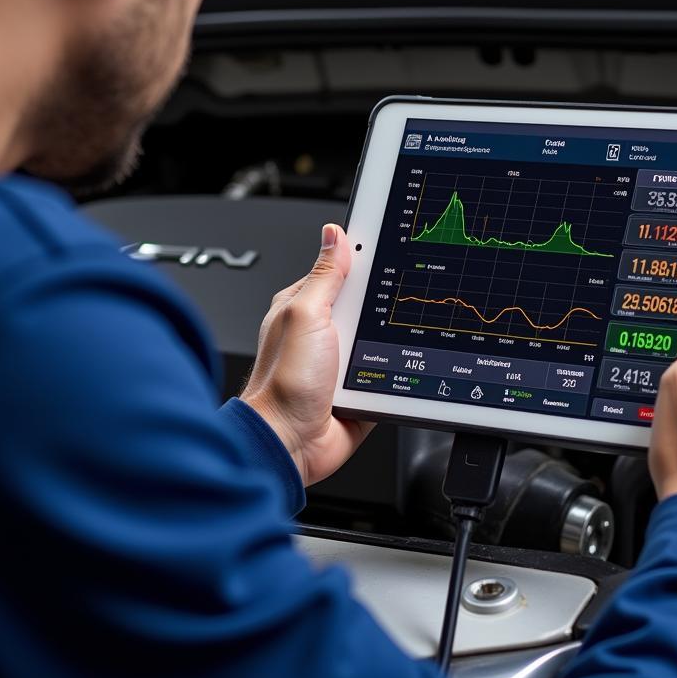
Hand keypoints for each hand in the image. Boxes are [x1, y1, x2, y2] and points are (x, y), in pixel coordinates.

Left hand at [241, 224, 373, 486]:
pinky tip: (387, 374)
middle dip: (380, 308)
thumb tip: (335, 234)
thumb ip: (325, 276)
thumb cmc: (284, 382)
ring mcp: (341, 361)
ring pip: (381, 338)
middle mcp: (322, 332)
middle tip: (376, 315)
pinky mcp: (359, 388)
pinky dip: (392, 374)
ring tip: (377, 350)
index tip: (387, 252)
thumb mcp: (306, 314)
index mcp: (304, 306)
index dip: (362, 260)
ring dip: (386, 344)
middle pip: (367, 303)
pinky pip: (388, 373)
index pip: (340, 270)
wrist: (290, 443)